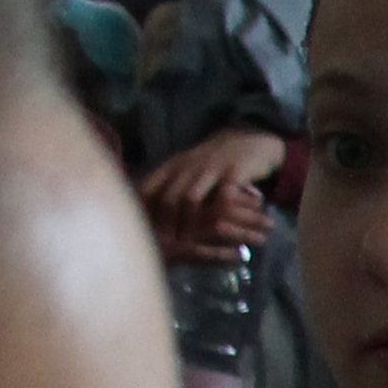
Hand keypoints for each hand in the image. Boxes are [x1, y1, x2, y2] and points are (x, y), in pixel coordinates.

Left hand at [138, 129, 287, 262]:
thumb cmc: (215, 162)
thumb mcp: (187, 168)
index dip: (143, 211)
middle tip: (162, 246)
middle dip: (164, 224)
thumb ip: (168, 183)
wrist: (248, 140)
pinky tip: (218, 229)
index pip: (149, 188)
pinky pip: (223, 195)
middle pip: (168, 197)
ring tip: (185, 244)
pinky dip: (218, 212)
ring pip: (191, 198)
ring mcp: (210, 168)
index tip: (139, 231)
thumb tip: (142, 206)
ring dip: (186, 223)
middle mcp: (188, 166)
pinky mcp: (234, 171)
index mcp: (173, 165)